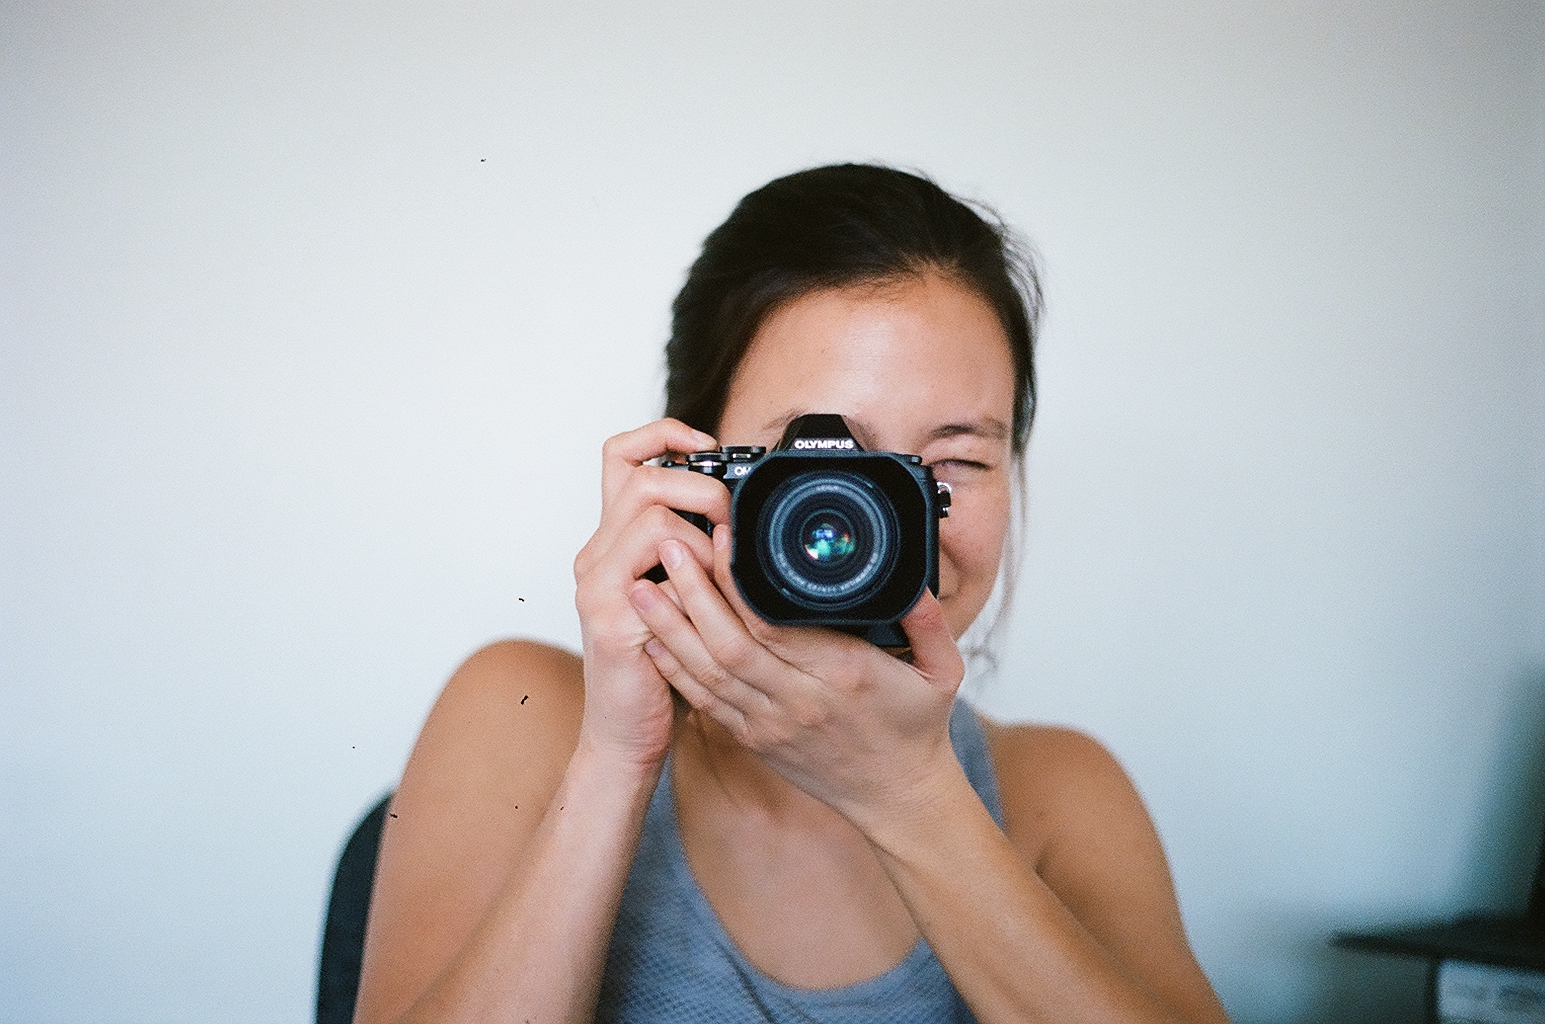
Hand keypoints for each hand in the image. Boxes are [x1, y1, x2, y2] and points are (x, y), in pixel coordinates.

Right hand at [571, 419, 728, 768]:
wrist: (627, 733)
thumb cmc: (661, 666)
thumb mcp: (680, 595)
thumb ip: (694, 552)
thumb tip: (740, 515)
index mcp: (611, 542)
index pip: (620, 456)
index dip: (661, 435)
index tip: (705, 445)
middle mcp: (595, 554)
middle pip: (640, 474)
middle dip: (699, 482)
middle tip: (729, 514)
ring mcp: (597, 583)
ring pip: (652, 511)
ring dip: (702, 528)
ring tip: (722, 562)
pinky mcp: (609, 615)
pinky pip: (659, 563)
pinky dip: (697, 567)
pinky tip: (712, 591)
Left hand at [627, 525, 966, 830]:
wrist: (899, 800)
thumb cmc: (917, 731)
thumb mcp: (942, 672)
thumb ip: (929, 622)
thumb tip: (916, 581)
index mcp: (842, 675)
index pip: (775, 623)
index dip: (738, 581)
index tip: (720, 538)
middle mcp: (799, 701)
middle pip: (728, 643)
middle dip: (690, 592)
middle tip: (665, 546)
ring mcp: (771, 724)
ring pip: (707, 673)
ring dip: (670, 627)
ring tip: (641, 586)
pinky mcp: (755, 740)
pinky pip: (705, 702)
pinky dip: (675, 669)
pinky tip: (653, 638)